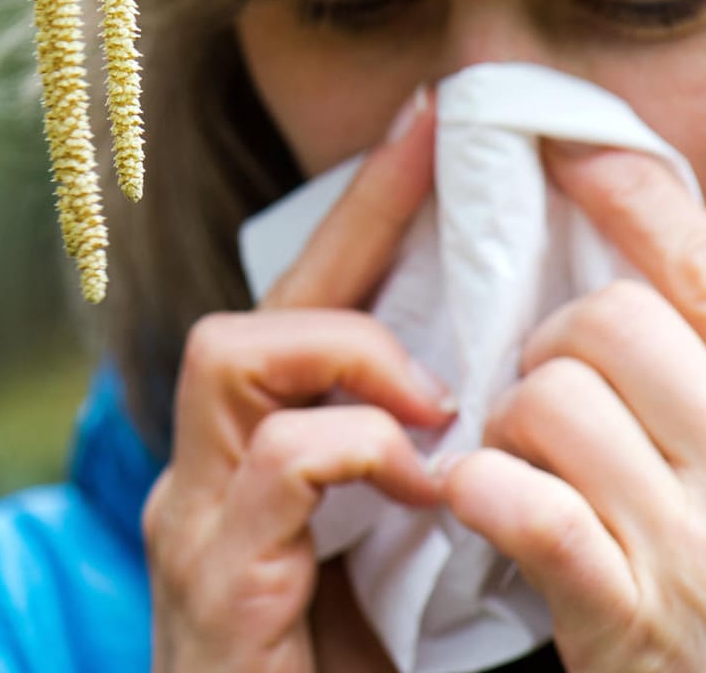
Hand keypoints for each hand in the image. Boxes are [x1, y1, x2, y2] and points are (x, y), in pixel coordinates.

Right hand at [144, 96, 452, 671]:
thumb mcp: (396, 563)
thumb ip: (423, 476)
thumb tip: (507, 394)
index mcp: (258, 466)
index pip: (305, 310)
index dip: (366, 214)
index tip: (433, 126)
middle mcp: (209, 476)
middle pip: (259, 306)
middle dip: (352, 225)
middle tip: (438, 155)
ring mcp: (198, 522)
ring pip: (234, 354)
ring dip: (349, 351)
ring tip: (433, 396)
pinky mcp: (214, 579)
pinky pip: (277, 463)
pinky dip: (358, 449)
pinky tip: (423, 484)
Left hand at [441, 144, 705, 671]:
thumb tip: (673, 283)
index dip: (634, 196)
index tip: (572, 150)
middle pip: (616, 319)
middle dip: (556, 337)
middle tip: (551, 385)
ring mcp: (701, 550)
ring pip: (553, 399)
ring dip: (513, 419)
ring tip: (529, 458)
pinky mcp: (627, 622)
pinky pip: (520, 504)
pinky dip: (482, 490)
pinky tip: (488, 504)